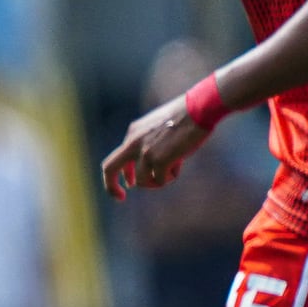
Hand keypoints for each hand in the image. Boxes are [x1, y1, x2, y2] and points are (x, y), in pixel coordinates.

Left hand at [99, 94, 215, 199]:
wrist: (198, 109)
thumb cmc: (185, 118)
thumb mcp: (158, 128)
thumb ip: (148, 143)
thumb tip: (148, 168)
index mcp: (133, 133)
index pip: (116, 157)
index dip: (120, 174)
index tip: (127, 184)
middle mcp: (133, 142)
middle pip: (109, 169)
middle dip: (111, 187)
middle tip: (121, 197)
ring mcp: (145, 152)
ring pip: (141, 181)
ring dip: (156, 181)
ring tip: (172, 169)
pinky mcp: (158, 160)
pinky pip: (159, 180)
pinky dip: (170, 177)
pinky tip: (180, 164)